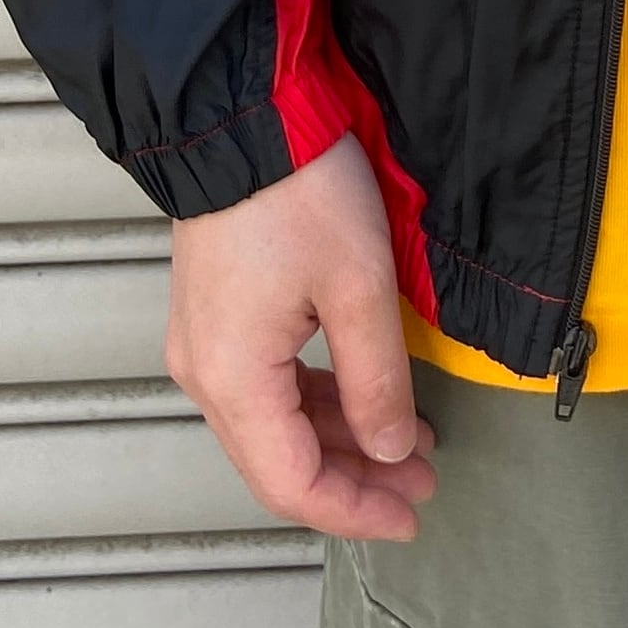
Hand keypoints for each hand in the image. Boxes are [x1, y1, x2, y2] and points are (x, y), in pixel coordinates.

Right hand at [165, 136, 437, 538]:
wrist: (244, 113)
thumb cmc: (301, 191)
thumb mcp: (359, 288)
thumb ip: (377, 381)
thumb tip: (389, 451)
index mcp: (232, 379)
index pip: (292, 484)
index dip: (353, 511)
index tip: (410, 515)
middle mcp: (204, 372)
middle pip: (278, 461)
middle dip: (354, 478)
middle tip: (423, 479)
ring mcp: (204, 340)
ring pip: (274, 422)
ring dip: (339, 438)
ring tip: (408, 440)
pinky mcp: (216, 310)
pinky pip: (266, 382)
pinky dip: (317, 399)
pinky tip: (363, 395)